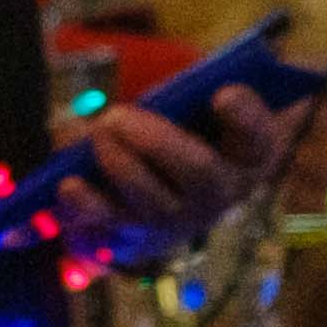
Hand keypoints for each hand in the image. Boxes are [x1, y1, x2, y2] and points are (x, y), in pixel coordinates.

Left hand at [71, 91, 303, 251]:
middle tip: (115, 116)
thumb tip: (200, 96)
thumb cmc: (197, 124)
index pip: (258, 136)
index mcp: (250, 152)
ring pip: (151, 202)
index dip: (244, 116)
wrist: (178, 179)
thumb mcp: (210, 101)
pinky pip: (110, 225)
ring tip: (95, 133)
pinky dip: (85, 206)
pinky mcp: (138, 235)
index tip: (224, 94)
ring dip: (117, 163)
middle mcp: (221, 193)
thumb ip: (206, 91)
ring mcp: (180, 220)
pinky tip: (68, 185)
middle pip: (197, 171)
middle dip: (153, 142)